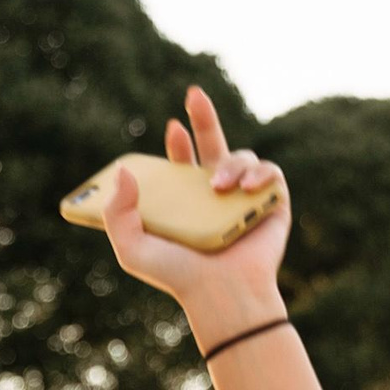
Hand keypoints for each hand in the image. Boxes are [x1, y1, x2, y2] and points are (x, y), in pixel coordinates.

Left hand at [100, 86, 288, 329]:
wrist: (220, 295)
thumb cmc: (177, 277)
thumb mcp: (133, 248)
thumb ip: (118, 212)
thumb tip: (124, 171)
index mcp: (187, 200)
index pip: (183, 162)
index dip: (180, 142)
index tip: (172, 129)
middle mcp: (215, 195)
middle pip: (213, 143)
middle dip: (205, 116)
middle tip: (194, 94)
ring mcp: (244, 197)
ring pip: (240, 157)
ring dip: (230, 164)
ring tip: (219, 187)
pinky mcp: (272, 203)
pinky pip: (269, 172)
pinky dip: (259, 173)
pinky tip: (244, 189)